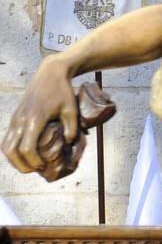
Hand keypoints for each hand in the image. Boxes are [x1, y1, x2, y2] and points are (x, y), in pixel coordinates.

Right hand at [3, 57, 77, 172]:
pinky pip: (7, 139)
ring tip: (29, 165)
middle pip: (11, 150)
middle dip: (21, 165)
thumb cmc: (63, 92)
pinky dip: (12, 150)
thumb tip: (68, 145)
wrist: (50, 74)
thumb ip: (72, 129)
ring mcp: (15, 118)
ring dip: (14, 159)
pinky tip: (23, 155)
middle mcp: (21, 120)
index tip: (44, 165)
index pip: (27, 148)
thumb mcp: (72, 110)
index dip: (33, 161)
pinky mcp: (14, 117)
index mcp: (35, 119)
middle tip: (35, 169)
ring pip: (5, 146)